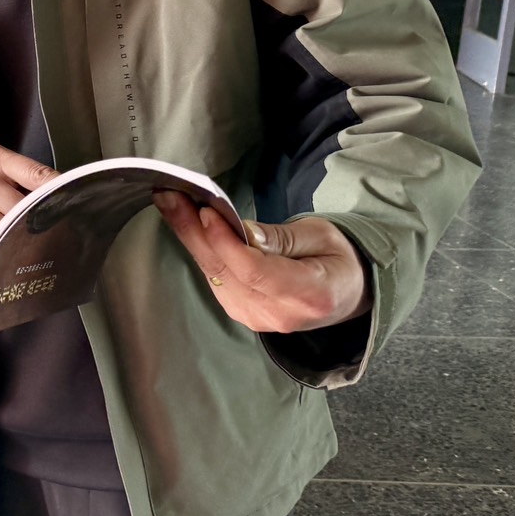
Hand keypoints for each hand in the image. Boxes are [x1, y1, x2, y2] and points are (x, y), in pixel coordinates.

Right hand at [0, 143, 59, 246]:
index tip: (77, 204)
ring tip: (45, 245)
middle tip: (67, 233)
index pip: (35, 173)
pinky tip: (15, 252)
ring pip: (6, 226)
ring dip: (25, 237)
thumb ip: (24, 178)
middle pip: (22, 205)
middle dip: (43, 220)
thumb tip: (61, 198)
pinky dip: (2, 248)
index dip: (58, 191)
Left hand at [154, 191, 370, 332]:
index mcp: (309, 295)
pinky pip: (214, 278)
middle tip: (169, 196)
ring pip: (213, 274)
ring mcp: (256, 318)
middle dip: (193, 231)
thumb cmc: (337, 259)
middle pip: (225, 271)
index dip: (225, 242)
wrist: (345, 292)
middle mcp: (278, 315)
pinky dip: (201, 250)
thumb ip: (281, 238)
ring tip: (171, 203)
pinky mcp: (241, 313)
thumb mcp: (321, 236)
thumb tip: (242, 231)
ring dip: (190, 237)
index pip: (254, 271)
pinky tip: (187, 225)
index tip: (206, 210)